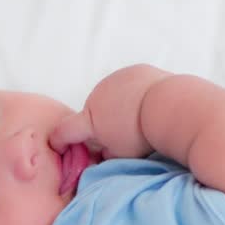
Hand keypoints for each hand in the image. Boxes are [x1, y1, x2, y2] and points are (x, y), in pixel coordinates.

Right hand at [50, 64, 171, 158]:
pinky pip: (130, 84)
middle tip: (121, 133)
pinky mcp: (132, 71)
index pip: (66, 130)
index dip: (59, 139)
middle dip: (101, 121)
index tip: (57, 144)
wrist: (167, 105)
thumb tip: (104, 151)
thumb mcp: (122, 153)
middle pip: (93, 111)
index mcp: (90, 118)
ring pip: (111, 95)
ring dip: (117, 105)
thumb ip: (107, 152)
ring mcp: (115, 80)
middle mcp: (97, 95)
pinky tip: (149, 101)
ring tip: (138, 117)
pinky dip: (134, 92)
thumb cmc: (143, 134)